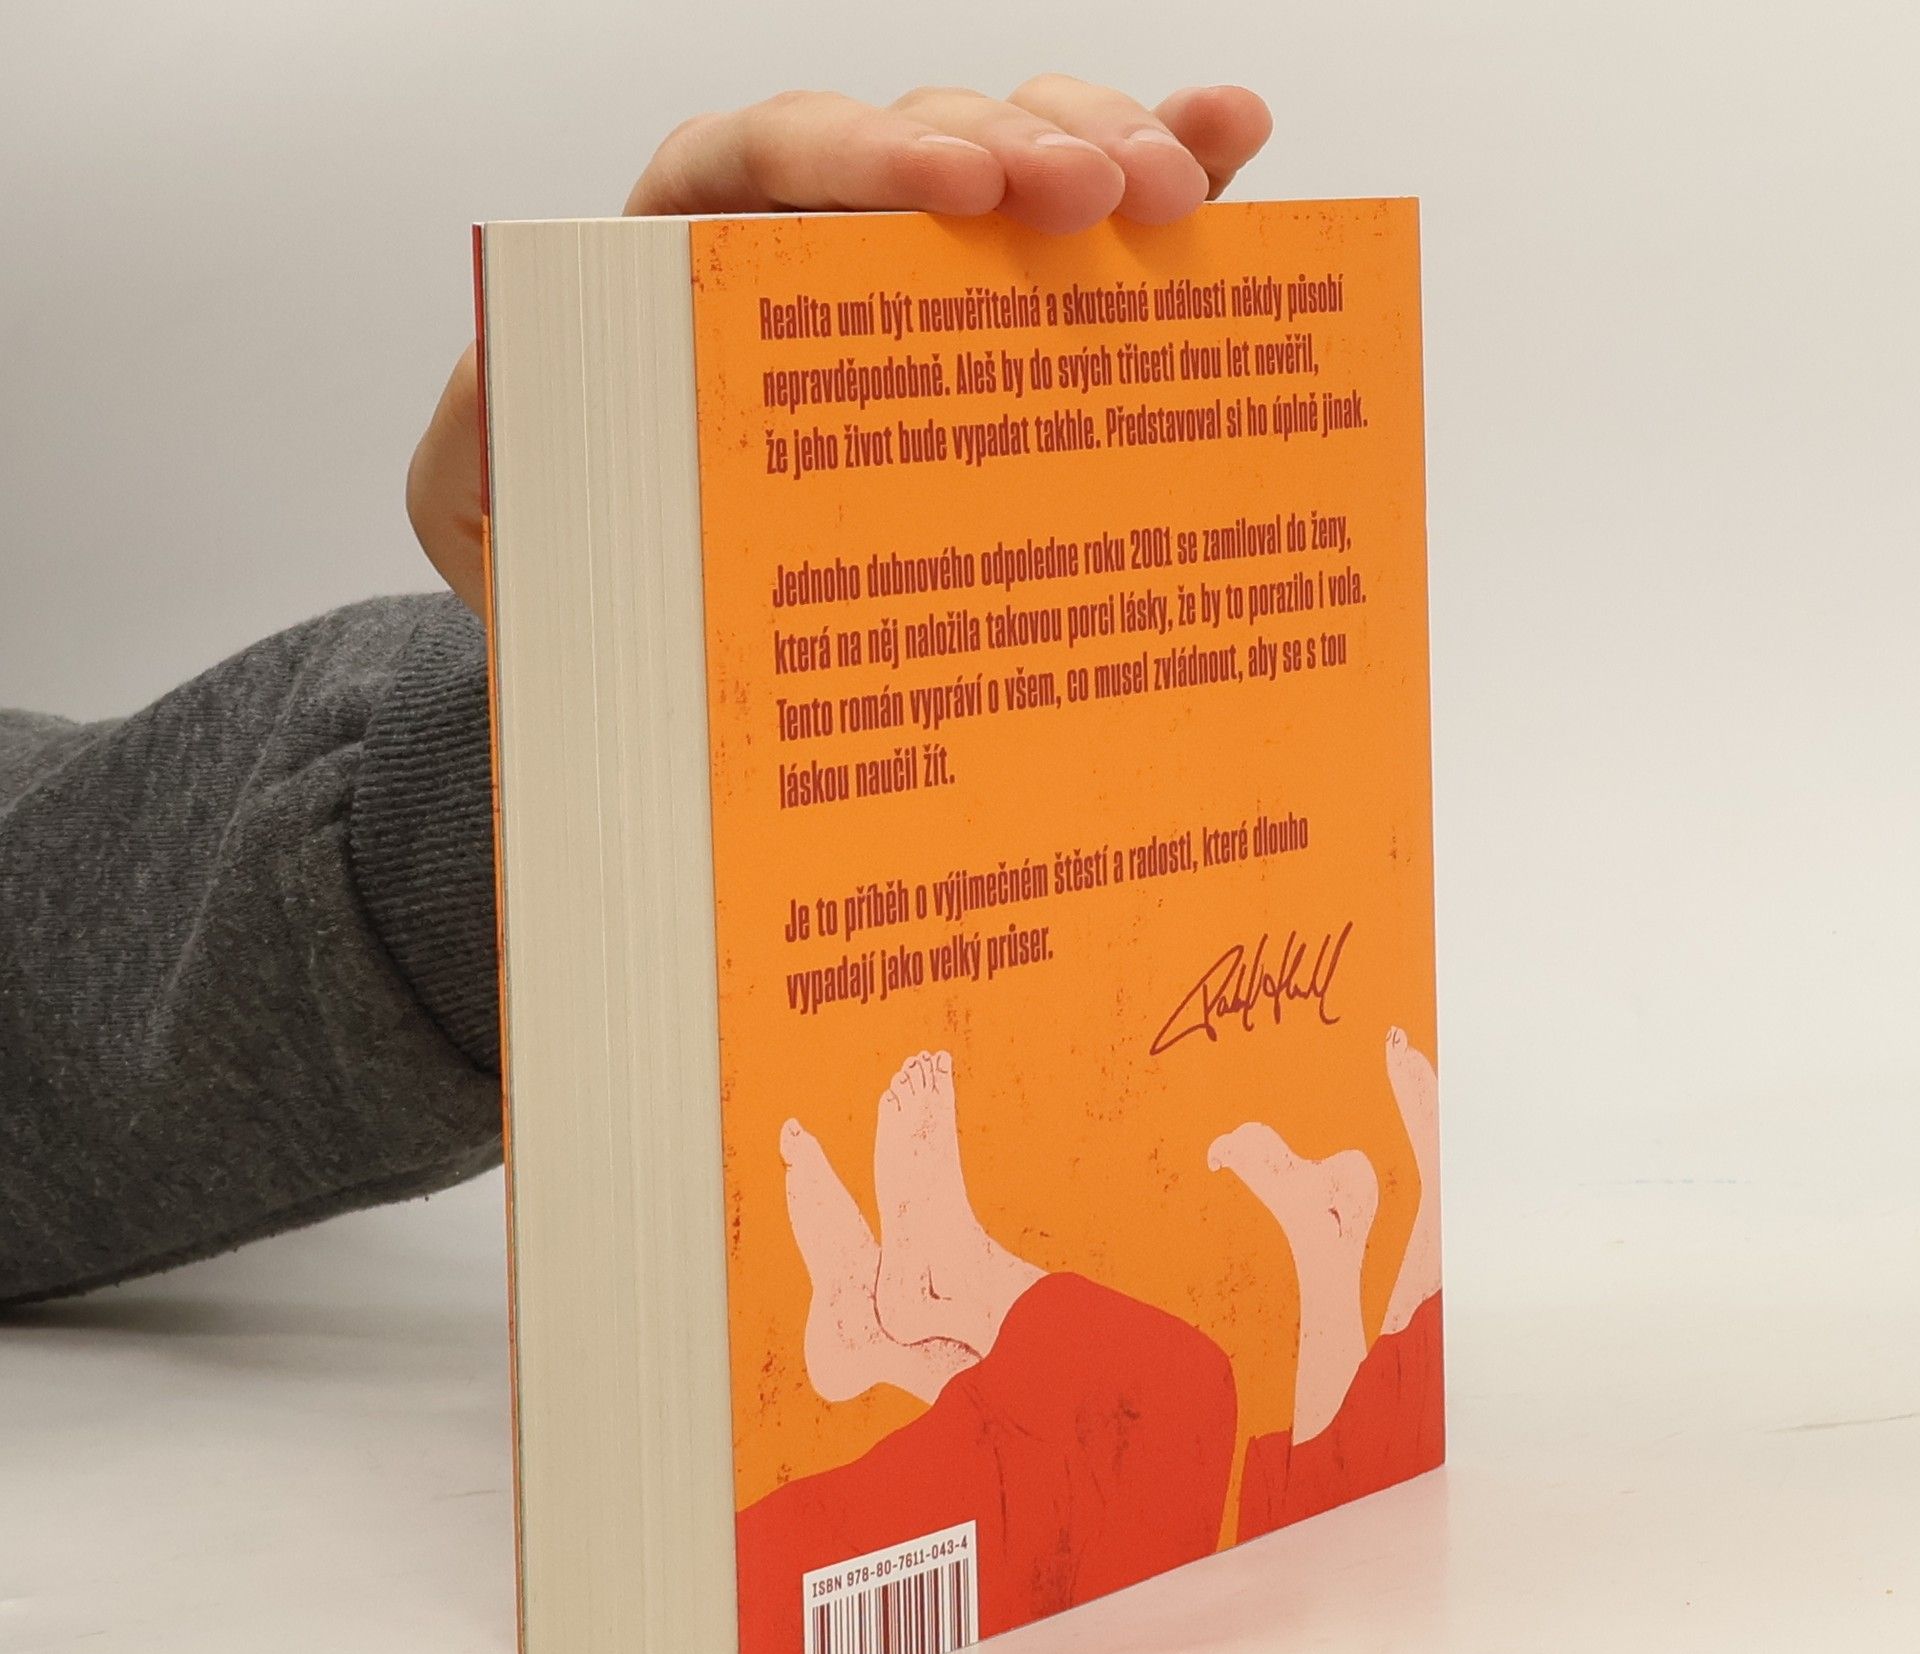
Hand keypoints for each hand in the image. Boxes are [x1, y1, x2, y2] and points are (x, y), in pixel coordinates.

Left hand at [409, 77, 1271, 612]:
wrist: (649, 654)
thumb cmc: (581, 575)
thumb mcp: (490, 520)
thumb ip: (478, 441)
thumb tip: (512, 367)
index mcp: (681, 260)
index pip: (763, 155)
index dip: (864, 149)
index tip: (959, 192)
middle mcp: (804, 249)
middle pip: (917, 141)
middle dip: (1021, 146)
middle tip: (1105, 197)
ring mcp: (909, 287)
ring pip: (1014, 171)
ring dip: (1107, 155)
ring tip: (1184, 190)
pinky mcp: (992, 339)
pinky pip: (1077, 250)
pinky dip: (1159, 193)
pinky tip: (1233, 155)